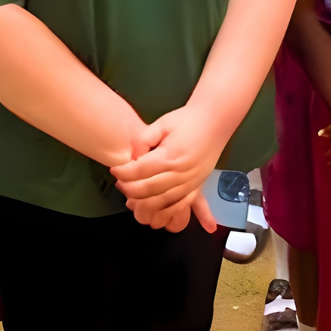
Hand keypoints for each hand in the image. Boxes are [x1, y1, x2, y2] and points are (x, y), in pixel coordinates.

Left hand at [110, 105, 221, 233]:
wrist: (216, 121)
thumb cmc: (188, 120)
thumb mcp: (162, 123)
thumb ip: (143, 140)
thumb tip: (133, 157)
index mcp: (170, 155)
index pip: (139, 170)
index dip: (123, 172)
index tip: (115, 170)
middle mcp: (181, 172)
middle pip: (147, 189)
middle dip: (129, 189)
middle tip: (120, 183)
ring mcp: (190, 182)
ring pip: (161, 202)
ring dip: (143, 202)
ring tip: (132, 196)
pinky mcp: (197, 187)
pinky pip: (179, 206)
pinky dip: (164, 211)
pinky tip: (153, 208)